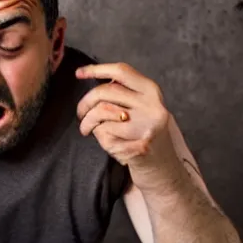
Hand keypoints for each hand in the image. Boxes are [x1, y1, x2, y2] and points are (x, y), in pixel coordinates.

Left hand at [76, 63, 180, 188]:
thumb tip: (96, 79)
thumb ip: (125, 94)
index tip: (78, 73)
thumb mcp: (142, 109)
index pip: (121, 71)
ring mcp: (147, 127)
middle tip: (80, 114)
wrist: (164, 173)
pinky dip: (99, 139)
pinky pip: (104, 135)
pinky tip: (107, 144)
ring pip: (101, 113)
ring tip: (86, 130)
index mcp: (152, 92)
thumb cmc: (145, 137)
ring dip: (87, 123)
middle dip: (85, 103)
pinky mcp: (139, 147)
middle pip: (105, 92)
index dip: (96, 70)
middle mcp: (152, 106)